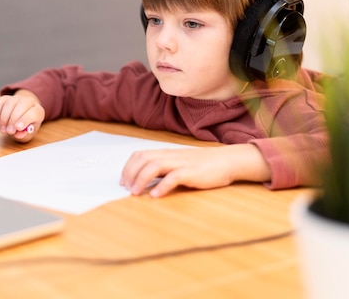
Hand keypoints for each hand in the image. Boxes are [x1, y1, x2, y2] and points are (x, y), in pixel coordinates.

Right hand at [0, 90, 44, 141]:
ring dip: (4, 118)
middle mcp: (29, 102)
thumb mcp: (27, 134)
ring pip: (9, 103)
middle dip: (13, 119)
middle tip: (8, 131)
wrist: (21, 118)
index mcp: (38, 111)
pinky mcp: (6, 98)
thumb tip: (18, 134)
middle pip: (22, 105)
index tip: (17, 128)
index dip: (25, 119)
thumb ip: (23, 135)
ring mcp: (17, 98)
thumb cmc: (26, 127)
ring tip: (2, 130)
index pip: (34, 112)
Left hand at [119, 144, 270, 197]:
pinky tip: (156, 196)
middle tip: (126, 189)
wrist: (225, 161)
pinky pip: (174, 177)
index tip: (123, 181)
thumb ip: (162, 169)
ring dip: (142, 180)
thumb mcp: (178, 164)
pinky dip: (162, 186)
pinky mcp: (191, 173)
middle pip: (143, 159)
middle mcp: (169, 156)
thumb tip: (145, 181)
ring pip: (154, 166)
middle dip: (130, 174)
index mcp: (165, 153)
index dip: (128, 167)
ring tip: (136, 193)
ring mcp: (180, 163)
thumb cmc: (201, 165)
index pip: (139, 155)